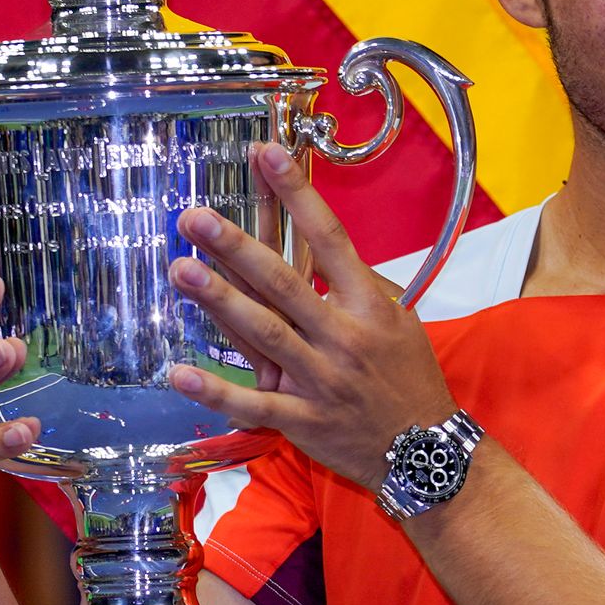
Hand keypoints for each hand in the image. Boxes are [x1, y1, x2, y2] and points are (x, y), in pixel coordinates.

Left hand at [167, 143, 457, 490]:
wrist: (424, 450)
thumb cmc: (408, 376)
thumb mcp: (398, 320)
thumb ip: (357, 284)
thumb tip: (321, 244)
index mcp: (369, 305)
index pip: (330, 238)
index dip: (297, 194)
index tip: (267, 155)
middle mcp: (344, 336)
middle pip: (284, 283)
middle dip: (237, 247)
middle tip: (195, 217)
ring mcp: (320, 379)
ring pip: (264, 334)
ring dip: (220, 302)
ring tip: (180, 270)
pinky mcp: (302, 419)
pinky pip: (252, 404)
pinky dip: (216, 390)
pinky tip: (180, 372)